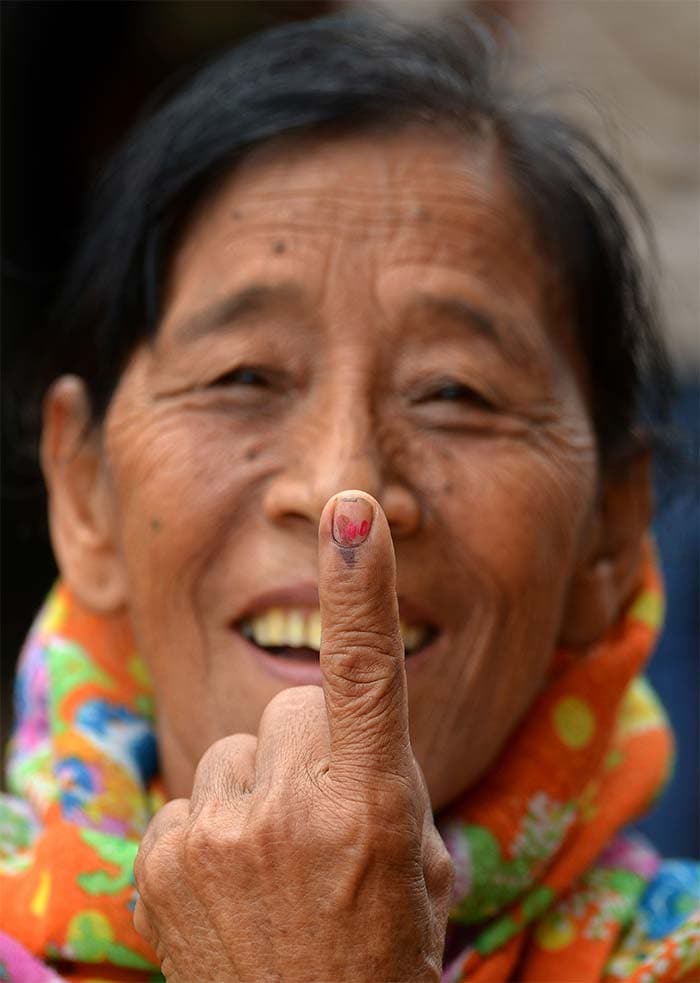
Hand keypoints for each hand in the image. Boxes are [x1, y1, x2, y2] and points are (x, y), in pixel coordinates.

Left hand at [133, 491, 453, 982]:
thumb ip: (389, 789)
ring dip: (257, 792)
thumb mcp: (420, 874)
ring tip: (274, 867)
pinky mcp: (164, 860)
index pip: (366, 671)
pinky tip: (230, 888)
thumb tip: (356, 745)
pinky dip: (210, 832)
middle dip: (311, 750)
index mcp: (372, 805)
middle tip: (323, 826)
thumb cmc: (377, 958)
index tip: (351, 513)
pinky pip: (192, 800)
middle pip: (294, 708)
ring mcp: (219, 835)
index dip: (360, 585)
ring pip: (238, 751)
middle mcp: (293, 810)